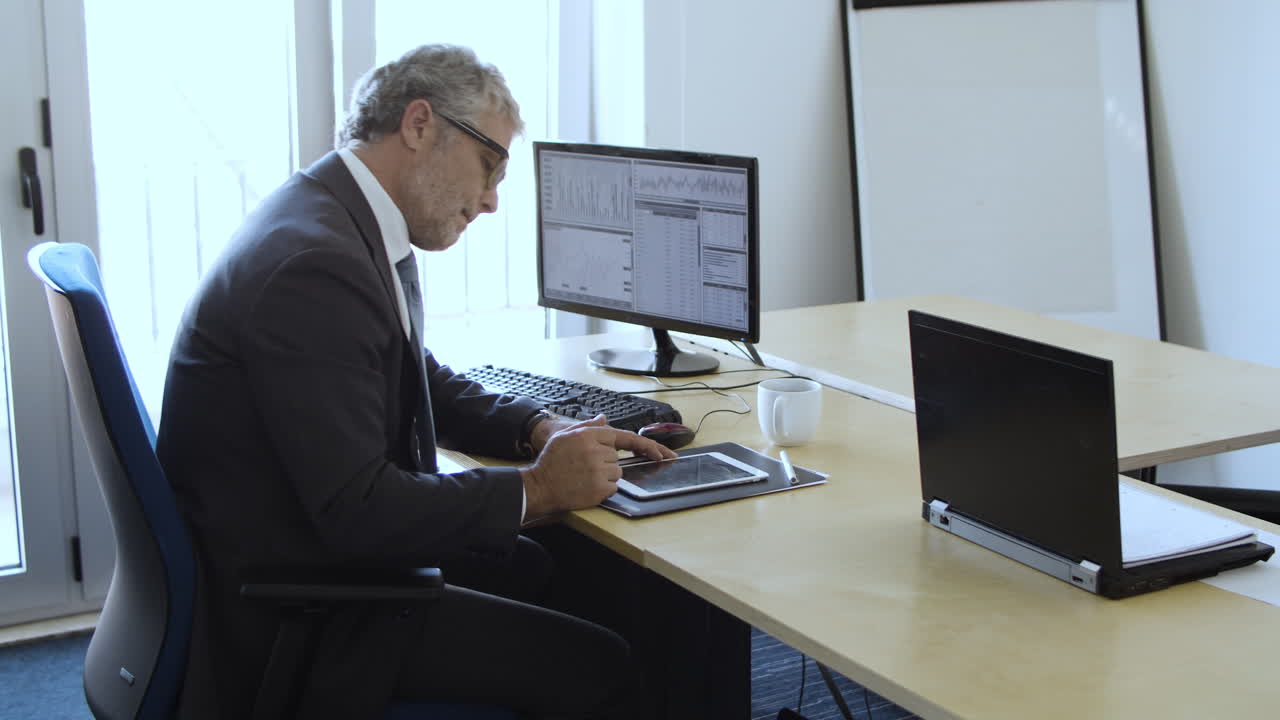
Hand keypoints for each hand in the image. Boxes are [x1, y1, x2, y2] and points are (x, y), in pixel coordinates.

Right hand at [521, 415, 676, 516]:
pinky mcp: (599, 489)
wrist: (540, 485)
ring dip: (605, 476)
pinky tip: (586, 485)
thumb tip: (604, 419)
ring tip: (583, 476)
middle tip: (584, 466)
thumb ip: (588, 426)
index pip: (625, 437)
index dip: (647, 445)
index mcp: (589, 435)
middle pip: (617, 458)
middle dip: (605, 462)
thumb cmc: (551, 461)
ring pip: (616, 473)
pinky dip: (603, 488)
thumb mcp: (566, 435)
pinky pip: (613, 487)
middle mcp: (596, 451)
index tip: (662, 453)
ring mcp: (599, 471)